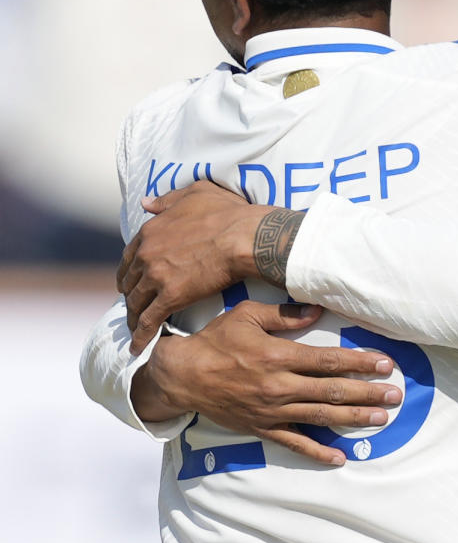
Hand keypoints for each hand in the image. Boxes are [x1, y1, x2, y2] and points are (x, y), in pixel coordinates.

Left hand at [118, 181, 271, 353]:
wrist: (243, 236)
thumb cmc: (226, 213)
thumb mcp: (193, 194)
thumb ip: (166, 200)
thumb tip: (145, 203)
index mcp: (150, 232)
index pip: (129, 257)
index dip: (129, 273)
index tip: (130, 283)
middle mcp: (146, 254)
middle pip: (130, 283)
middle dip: (130, 297)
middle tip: (133, 309)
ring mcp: (156, 277)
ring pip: (136, 304)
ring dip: (134, 319)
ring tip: (135, 332)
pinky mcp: (171, 297)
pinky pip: (149, 321)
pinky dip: (141, 336)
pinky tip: (138, 348)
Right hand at [131, 301, 402, 466]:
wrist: (182, 375)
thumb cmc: (215, 341)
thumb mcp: (246, 316)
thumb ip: (283, 315)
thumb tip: (316, 309)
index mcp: (278, 356)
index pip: (328, 361)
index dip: (360, 362)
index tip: (385, 364)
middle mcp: (279, 386)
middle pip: (332, 391)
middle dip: (367, 394)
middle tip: (395, 396)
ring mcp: (272, 411)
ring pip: (320, 417)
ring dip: (353, 419)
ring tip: (381, 420)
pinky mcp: (262, 428)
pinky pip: (294, 443)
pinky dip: (318, 452)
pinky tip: (340, 458)